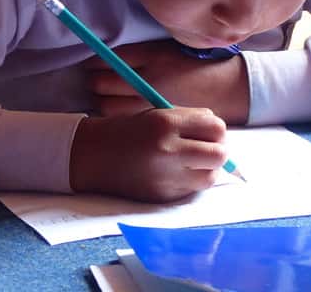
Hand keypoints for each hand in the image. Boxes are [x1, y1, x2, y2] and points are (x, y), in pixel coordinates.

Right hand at [69, 108, 226, 202]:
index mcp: (166, 123)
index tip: (209, 131)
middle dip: (217, 150)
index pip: (216, 127)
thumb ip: (188, 119)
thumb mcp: (155, 114)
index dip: (216, 129)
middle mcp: (168, 150)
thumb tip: (219, 131)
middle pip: (219, 154)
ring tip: (192, 162)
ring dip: (206, 169)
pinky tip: (175, 173)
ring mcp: (165, 176)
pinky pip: (191, 190)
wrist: (91, 155)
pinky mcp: (161, 196)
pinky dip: (189, 182)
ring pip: (210, 177)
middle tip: (207, 148)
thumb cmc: (126, 131)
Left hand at [82, 39, 249, 123]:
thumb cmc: (199, 65)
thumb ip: (139, 54)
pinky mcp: (157, 120)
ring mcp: (152, 103)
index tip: (93, 64)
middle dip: (95, 81)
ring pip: (108, 105)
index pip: (110, 58)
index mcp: (154, 56)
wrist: (230, 89)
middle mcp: (150, 80)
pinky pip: (124, 120)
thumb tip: (105, 57)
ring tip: (108, 97)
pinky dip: (117, 116)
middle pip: (103, 83)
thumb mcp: (169, 49)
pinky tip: (122, 112)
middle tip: (96, 81)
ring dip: (102, 100)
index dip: (95, 62)